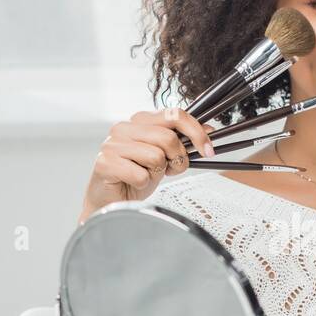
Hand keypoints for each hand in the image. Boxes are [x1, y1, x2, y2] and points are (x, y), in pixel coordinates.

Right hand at [79, 108, 213, 223]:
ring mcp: (112, 144)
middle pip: (168, 138)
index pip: (175, 114)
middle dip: (177, 159)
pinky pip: (141, 175)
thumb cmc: (136, 177)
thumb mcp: (166, 157)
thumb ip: (183, 141)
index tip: (208, 150)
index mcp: (140, 120)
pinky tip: (134, 183)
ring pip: (156, 156)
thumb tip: (210, 129)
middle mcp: (124, 127)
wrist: (112, 201)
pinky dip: (143, 184)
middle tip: (170, 170)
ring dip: (157, 173)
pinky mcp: (105, 162)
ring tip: (147, 175)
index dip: (196, 132)